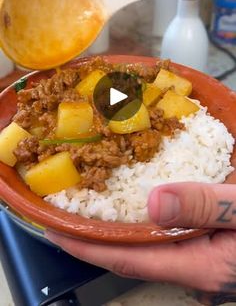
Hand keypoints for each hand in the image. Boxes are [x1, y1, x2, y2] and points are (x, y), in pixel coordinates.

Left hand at [46, 182, 235, 304]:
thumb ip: (207, 206)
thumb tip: (155, 201)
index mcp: (200, 262)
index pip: (129, 258)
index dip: (88, 246)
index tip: (55, 229)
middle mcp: (194, 262)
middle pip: (132, 253)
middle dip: (95, 238)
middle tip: (65, 214)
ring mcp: (200, 252)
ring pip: (148, 241)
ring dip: (118, 225)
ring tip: (91, 205)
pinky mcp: (207, 238)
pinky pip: (167, 229)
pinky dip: (146, 214)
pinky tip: (140, 198)